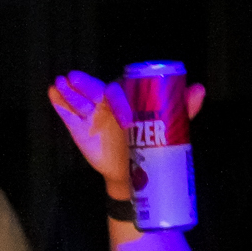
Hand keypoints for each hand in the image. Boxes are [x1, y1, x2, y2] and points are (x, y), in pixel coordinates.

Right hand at [47, 72, 204, 197]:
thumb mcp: (170, 126)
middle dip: (83, 85)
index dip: (111, 91)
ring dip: (68, 92)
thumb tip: (200, 89)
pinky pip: (68, 115)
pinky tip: (52, 93)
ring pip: (78, 101)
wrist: (134, 172)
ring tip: (59, 84)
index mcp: (128, 101)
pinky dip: (59, 104)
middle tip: (73, 78)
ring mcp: (91, 116)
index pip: (118, 91)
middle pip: (93, 92)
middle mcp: (108, 105)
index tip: (108, 93)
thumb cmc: (153, 145)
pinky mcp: (79, 129)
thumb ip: (182, 109)